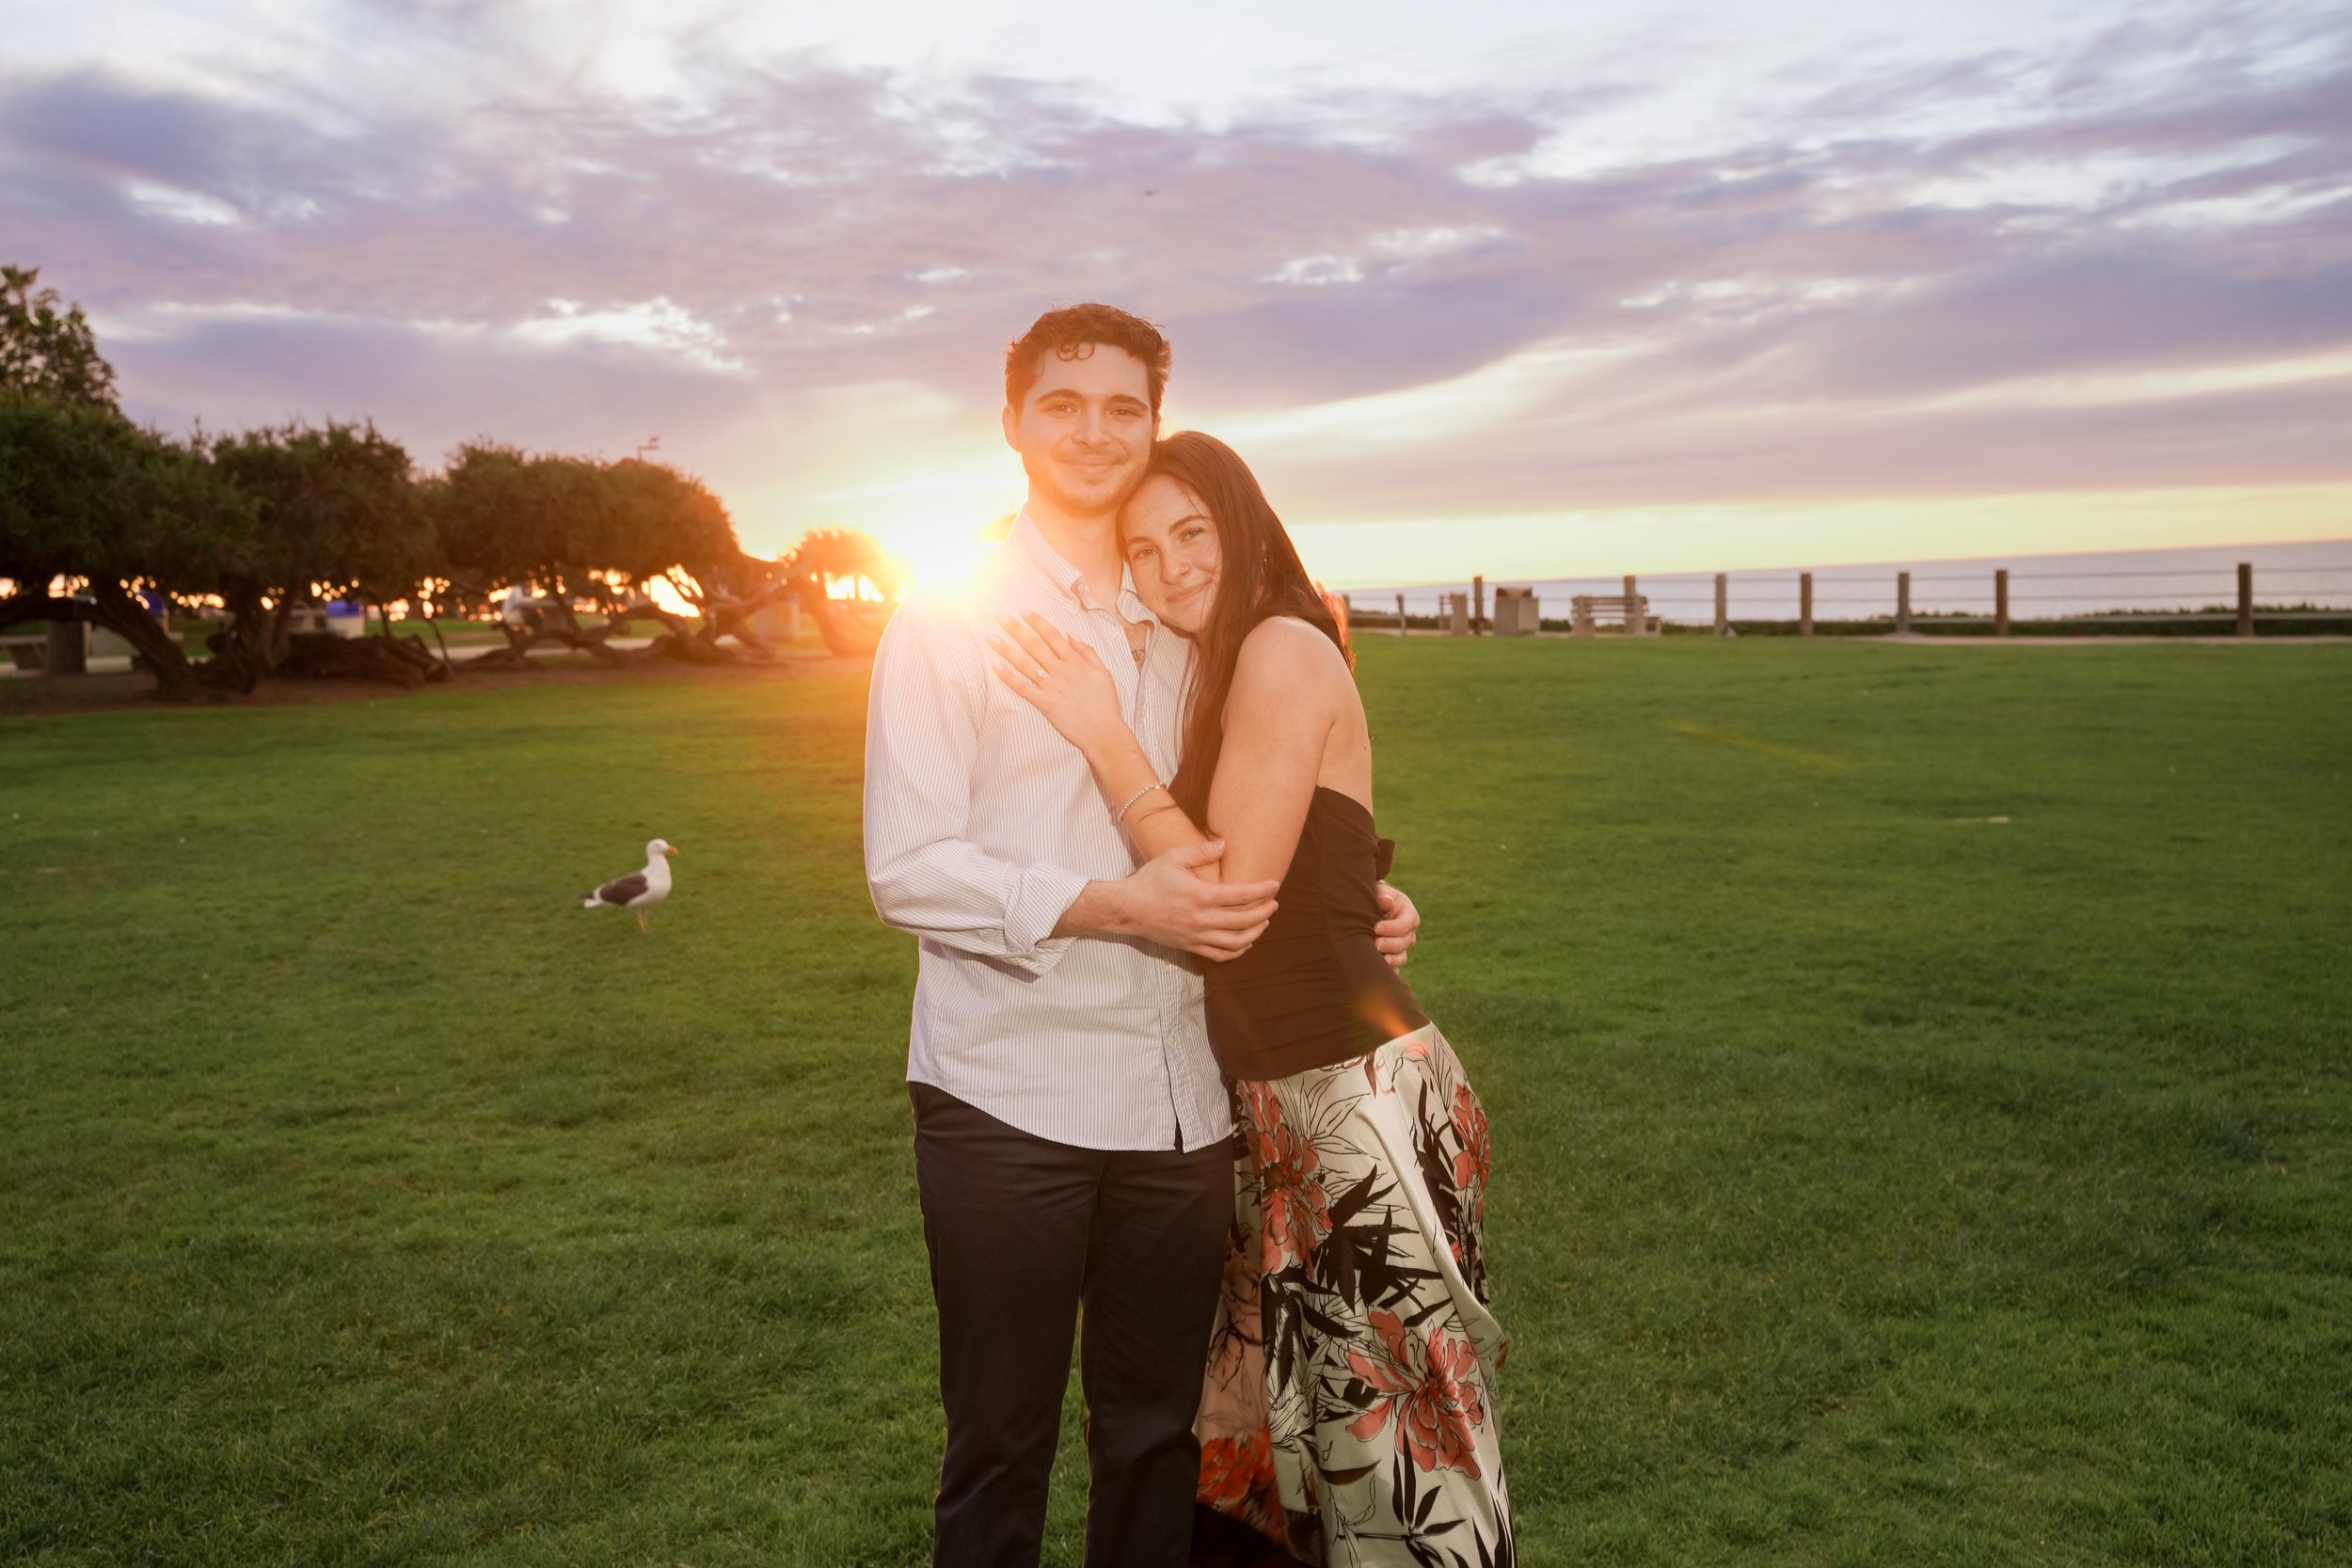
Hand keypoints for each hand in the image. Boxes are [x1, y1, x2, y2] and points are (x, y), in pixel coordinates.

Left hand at [989, 612, 1123, 754]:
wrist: (1104, 731)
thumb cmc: (1106, 702)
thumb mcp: (1103, 671)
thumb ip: (1087, 651)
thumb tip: (1070, 634)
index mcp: (1075, 661)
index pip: (1052, 635)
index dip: (1037, 621)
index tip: (1023, 611)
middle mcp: (1061, 671)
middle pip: (1034, 645)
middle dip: (1016, 629)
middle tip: (1000, 617)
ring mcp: (1052, 687)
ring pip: (1025, 663)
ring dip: (1006, 649)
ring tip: (991, 638)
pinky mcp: (1045, 703)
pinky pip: (1023, 688)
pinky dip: (1008, 677)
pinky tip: (995, 667)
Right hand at [1120, 840, 1279, 960]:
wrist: (1128, 908)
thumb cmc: (1150, 880)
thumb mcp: (1173, 857)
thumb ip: (1201, 851)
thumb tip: (1224, 845)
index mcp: (1201, 895)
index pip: (1241, 894)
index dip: (1262, 890)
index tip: (1275, 885)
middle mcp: (1202, 919)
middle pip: (1244, 920)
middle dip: (1264, 911)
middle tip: (1274, 903)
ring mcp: (1197, 936)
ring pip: (1236, 942)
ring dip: (1255, 932)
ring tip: (1264, 922)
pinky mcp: (1190, 946)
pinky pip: (1220, 955)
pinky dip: (1237, 951)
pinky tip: (1245, 942)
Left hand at [1373, 880, 1419, 969]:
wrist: (1373, 910)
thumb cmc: (1378, 898)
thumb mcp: (1382, 892)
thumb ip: (1384, 894)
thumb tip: (1386, 901)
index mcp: (1409, 915)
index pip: (1406, 923)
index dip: (1392, 927)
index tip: (1377, 928)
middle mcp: (1408, 934)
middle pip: (1404, 942)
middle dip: (1390, 944)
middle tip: (1376, 944)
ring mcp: (1402, 948)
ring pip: (1401, 957)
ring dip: (1391, 960)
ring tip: (1380, 961)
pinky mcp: (1393, 958)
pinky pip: (1395, 968)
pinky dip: (1389, 971)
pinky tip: (1380, 972)